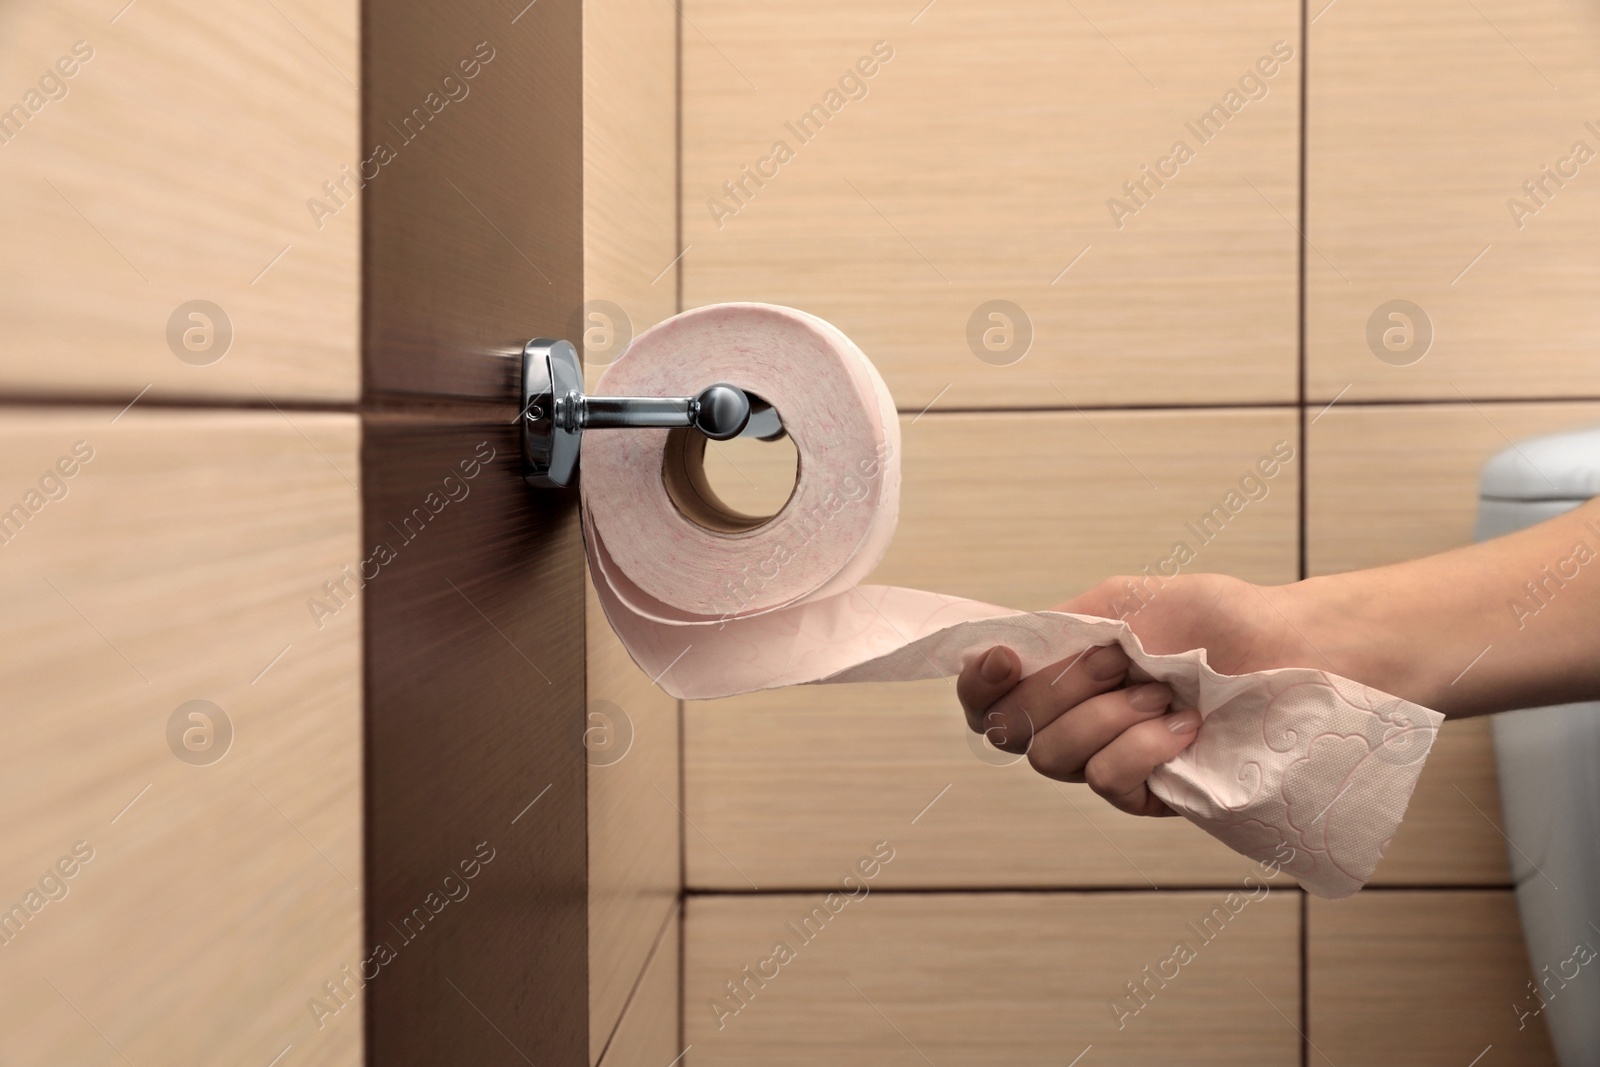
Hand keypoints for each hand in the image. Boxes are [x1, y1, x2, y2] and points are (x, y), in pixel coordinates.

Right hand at [957, 573, 1320, 815]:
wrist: (1294, 651)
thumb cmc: (1221, 620)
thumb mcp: (1127, 601)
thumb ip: (1061, 628)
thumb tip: (1006, 653)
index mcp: (1062, 671)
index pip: (985, 697)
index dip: (976, 685)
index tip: (1005, 659)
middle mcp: (1076, 720)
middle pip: (1009, 730)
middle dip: (1059, 691)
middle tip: (1116, 663)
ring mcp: (1109, 760)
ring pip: (1055, 759)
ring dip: (1107, 719)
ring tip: (1164, 694)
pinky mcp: (1148, 796)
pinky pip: (1108, 783)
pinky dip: (1141, 749)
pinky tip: (1184, 727)